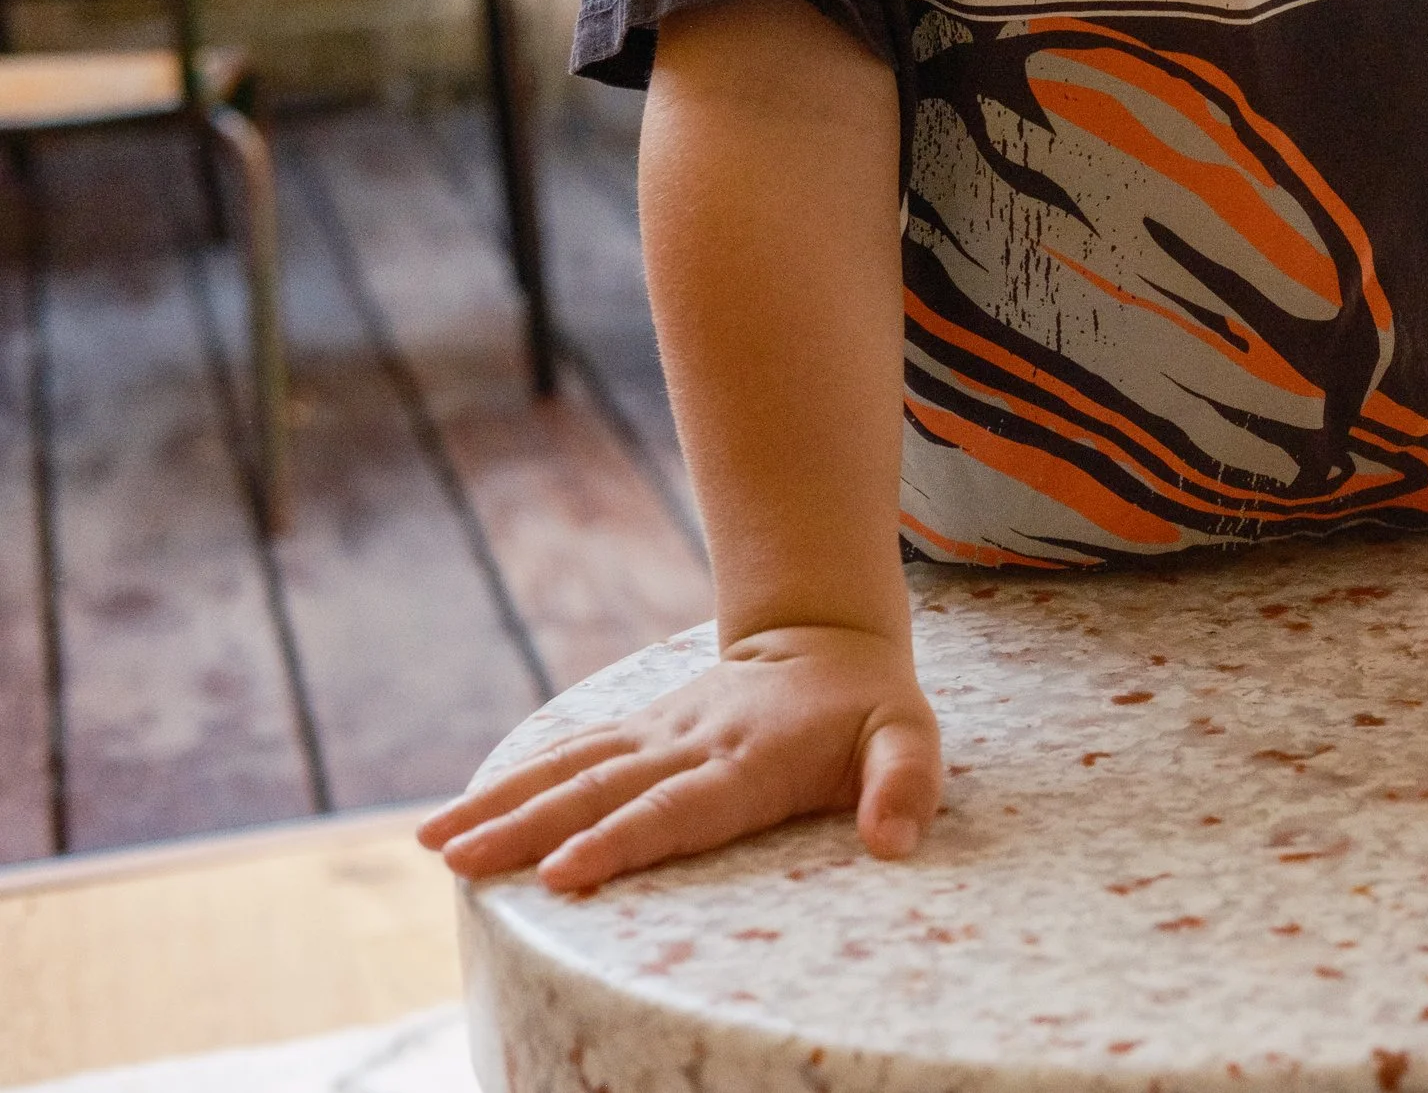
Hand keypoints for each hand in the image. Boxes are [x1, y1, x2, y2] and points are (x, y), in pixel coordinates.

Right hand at [418, 624, 941, 889]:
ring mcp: (656, 735)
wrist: (827, 638)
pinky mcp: (636, 733)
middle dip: (529, 828)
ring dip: (501, 805)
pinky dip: (511, 783)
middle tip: (462, 862)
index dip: (620, 840)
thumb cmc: (871, 710)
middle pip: (601, 791)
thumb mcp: (910, 737)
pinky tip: (457, 816)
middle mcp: (691, 744)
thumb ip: (905, 784)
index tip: (561, 871)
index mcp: (751, 758)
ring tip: (434, 843)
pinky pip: (568, 755)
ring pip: (569, 769)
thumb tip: (893, 840)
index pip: (678, 808)